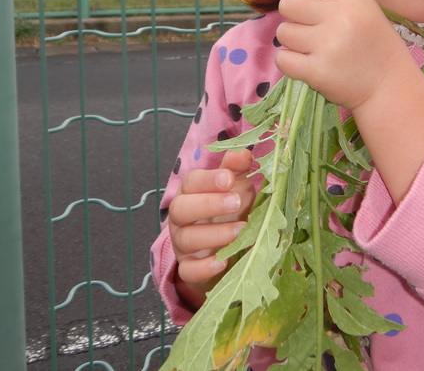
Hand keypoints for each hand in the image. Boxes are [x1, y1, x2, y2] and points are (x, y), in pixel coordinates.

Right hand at [168, 148, 255, 308]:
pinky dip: (203, 268)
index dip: (208, 180)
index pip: (191, 182)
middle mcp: (181, 218)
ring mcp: (182, 245)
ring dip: (214, 234)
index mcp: (190, 193)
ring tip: (240, 230)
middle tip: (236, 202)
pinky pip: (188, 271)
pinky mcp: (188, 269)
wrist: (227, 249)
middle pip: (181, 208)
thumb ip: (236, 168)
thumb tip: (242, 152)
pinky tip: (223, 261)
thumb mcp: (236, 187)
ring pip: (186, 239)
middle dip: (208, 204)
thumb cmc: (230, 211)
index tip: (229, 178)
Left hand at [275, 0, 408, 112]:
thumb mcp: (364, 8)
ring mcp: (327, 46)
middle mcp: (340, 19)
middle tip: (309, 26)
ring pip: (283, 31)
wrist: (387, 86)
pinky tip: (306, 63)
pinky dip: (290, 61)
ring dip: (293, 40)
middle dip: (293, 14)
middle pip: (289, 3)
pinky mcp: (316, 72)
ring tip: (312, 48)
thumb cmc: (374, 44)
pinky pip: (282, 58)